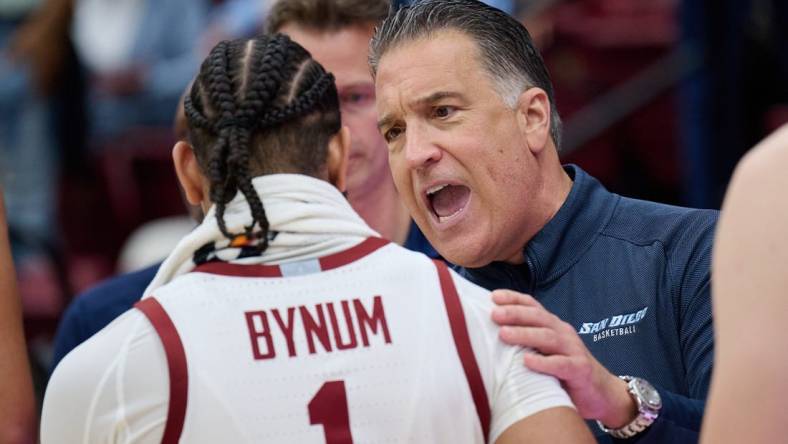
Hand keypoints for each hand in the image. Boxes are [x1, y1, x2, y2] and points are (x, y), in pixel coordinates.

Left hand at [491, 289, 636, 427]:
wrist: (602, 393)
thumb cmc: (565, 371)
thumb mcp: (545, 351)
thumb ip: (526, 341)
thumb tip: (491, 333)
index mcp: (553, 326)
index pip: (533, 306)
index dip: (514, 298)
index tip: (493, 296)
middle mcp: (563, 333)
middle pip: (538, 318)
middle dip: (515, 313)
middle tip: (494, 314)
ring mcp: (573, 350)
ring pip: (548, 337)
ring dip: (525, 334)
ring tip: (504, 334)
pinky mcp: (580, 370)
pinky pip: (561, 364)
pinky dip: (544, 363)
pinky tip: (527, 361)